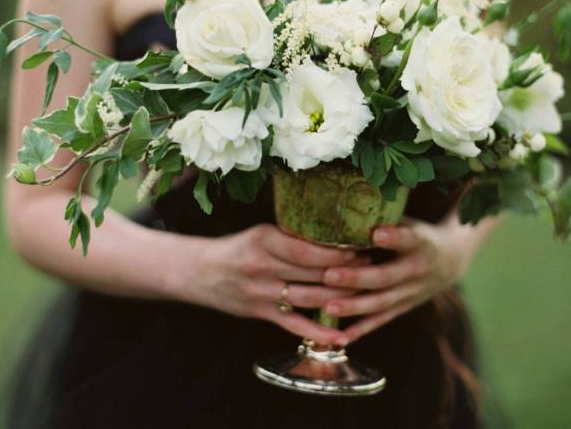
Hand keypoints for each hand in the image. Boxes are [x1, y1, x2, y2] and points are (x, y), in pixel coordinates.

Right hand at [196, 224, 366, 344]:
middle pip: (313, 273)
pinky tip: (341, 336)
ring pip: (309, 298)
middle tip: (372, 269)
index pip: (307, 249)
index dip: (336, 253)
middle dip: (346, 273)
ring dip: (339, 298)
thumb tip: (332, 237)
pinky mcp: (261, 313)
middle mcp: (263, 267)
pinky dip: (319, 331)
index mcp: (264, 240)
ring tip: (365, 294)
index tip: (359, 249)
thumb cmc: (235, 249)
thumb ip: (289, 238)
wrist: (198, 271)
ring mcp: (262, 293)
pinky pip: (294, 324)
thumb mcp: (259, 234)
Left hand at [321, 214, 482, 343]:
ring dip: (354, 307)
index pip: (409, 239)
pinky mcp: (403, 308)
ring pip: (381, 303)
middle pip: (386, 277)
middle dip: (358, 277)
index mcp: (421, 243)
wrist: (451, 261)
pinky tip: (339, 337)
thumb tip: (348, 200)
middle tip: (330, 275)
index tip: (377, 232)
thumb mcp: (410, 219)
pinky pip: (380, 321)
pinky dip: (360, 330)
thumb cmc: (418, 233)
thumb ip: (385, 216)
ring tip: (328, 307)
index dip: (395, 237)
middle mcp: (417, 271)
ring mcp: (411, 293)